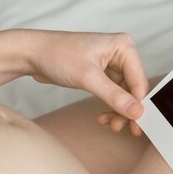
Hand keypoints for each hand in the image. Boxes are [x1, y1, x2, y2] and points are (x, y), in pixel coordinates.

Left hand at [29, 30, 148, 135]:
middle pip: (134, 89)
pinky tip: (102, 117)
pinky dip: (109, 106)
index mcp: (123, 46)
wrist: (33, 54)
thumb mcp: (88, 78)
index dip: (139, 105)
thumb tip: (136, 112)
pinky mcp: (102, 73)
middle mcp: (120, 53)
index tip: (136, 125)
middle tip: (119, 127)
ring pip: (124, 94)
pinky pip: (113, 94)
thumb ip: (114, 96)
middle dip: (127, 110)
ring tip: (109, 124)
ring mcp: (112, 64)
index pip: (139, 81)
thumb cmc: (57, 55)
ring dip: (118, 111)